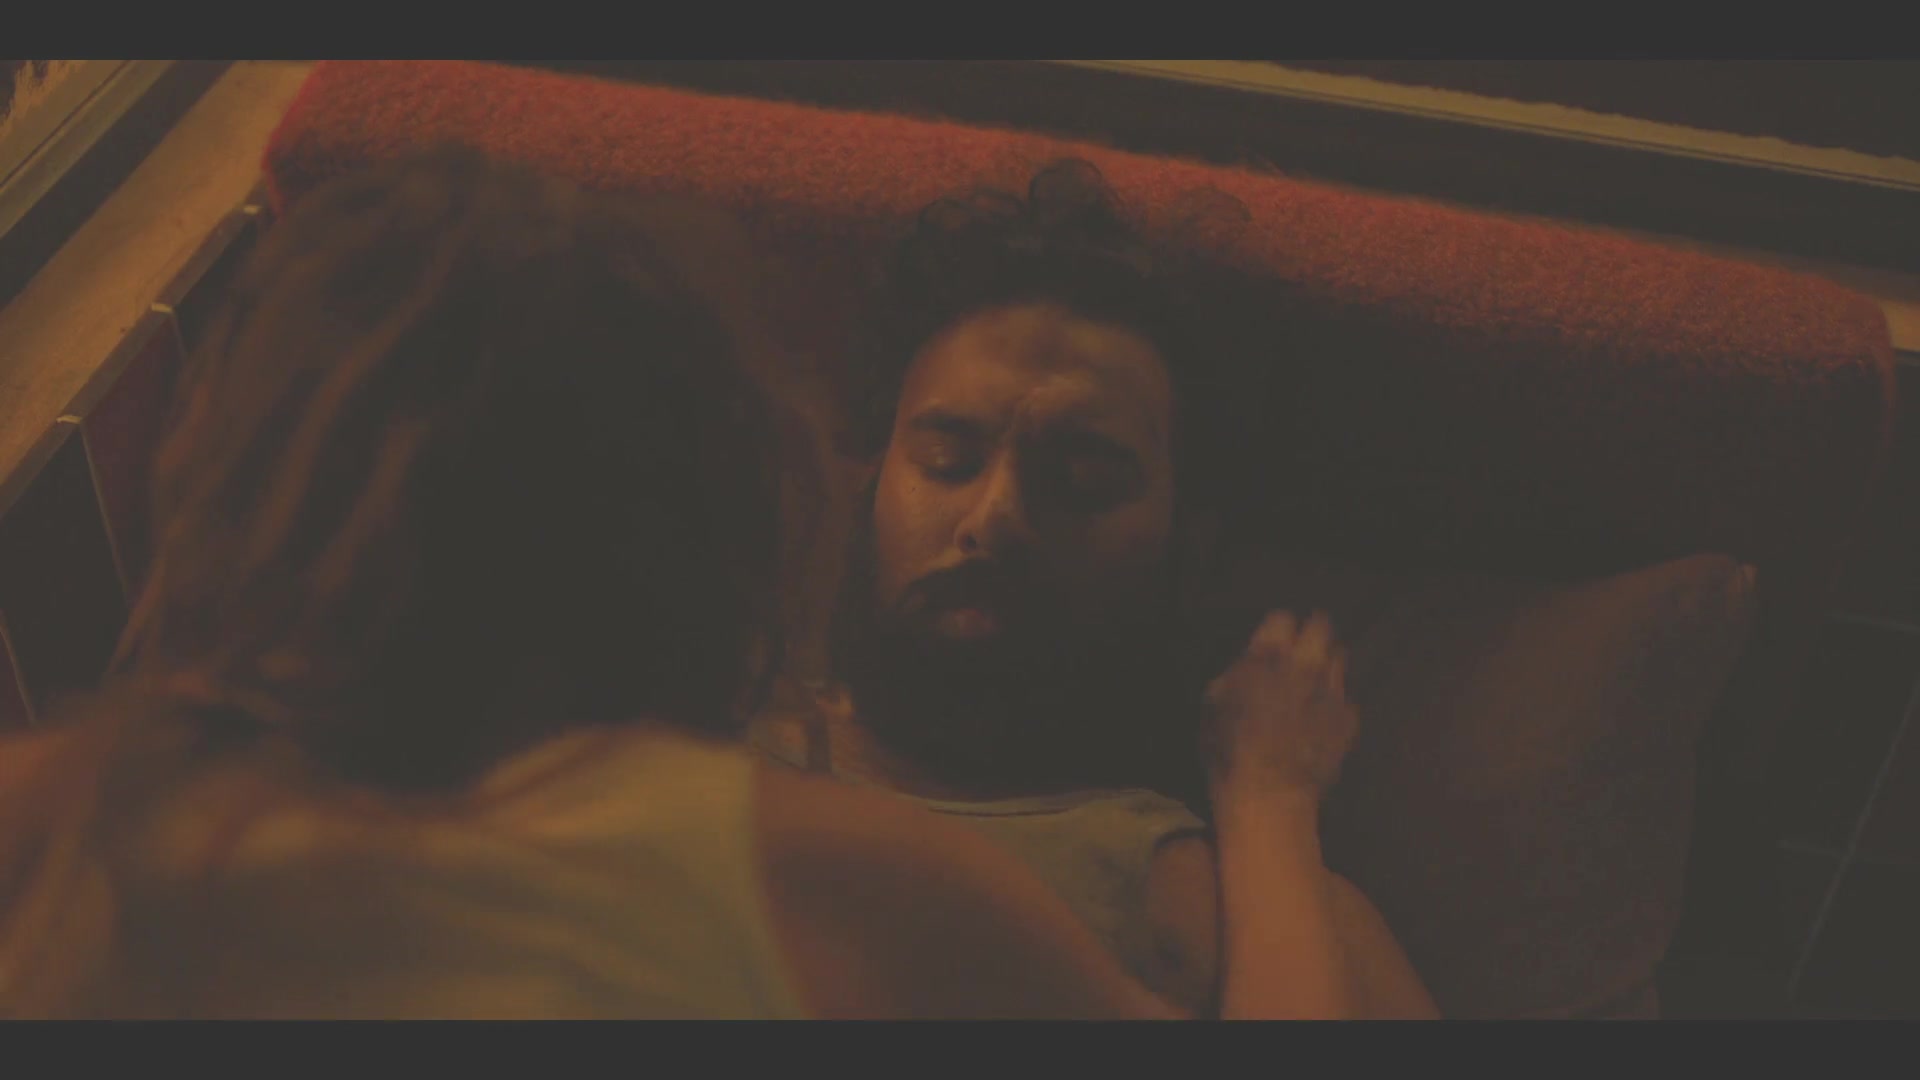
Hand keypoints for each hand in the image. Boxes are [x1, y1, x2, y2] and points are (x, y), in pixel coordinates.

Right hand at [1203, 611, 1358, 801]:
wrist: (1268, 794)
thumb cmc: (1229, 750)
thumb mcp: (1213, 702)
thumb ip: (1238, 671)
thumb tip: (1251, 660)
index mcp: (1267, 657)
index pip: (1282, 617)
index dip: (1278, 628)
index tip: (1274, 640)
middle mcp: (1305, 665)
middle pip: (1321, 625)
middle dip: (1312, 632)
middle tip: (1303, 647)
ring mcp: (1333, 690)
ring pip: (1340, 656)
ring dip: (1327, 662)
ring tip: (1315, 678)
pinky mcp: (1349, 717)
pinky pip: (1347, 695)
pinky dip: (1336, 700)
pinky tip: (1323, 715)